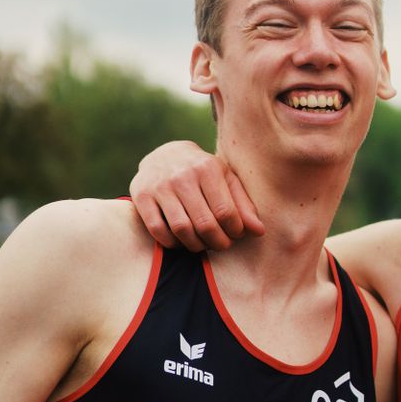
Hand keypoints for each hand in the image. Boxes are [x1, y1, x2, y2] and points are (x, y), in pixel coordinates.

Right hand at [129, 142, 264, 251]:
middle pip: (205, 224)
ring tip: (203, 244)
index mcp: (207, 169)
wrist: (165, 155)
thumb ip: (243, 205)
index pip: (226, 212)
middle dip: (218, 242)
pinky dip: (172, 243)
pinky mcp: (142, 196)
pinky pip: (158, 230)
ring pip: (182, 229)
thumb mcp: (225, 181)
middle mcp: (183, 176)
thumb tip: (259, 232)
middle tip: (221, 245)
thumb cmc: (203, 173)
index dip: (234, 231)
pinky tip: (181, 241)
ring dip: (196, 245)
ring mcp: (160, 186)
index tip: (235, 234)